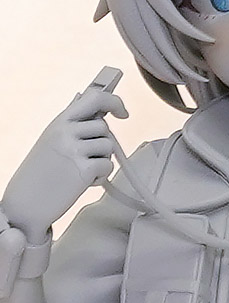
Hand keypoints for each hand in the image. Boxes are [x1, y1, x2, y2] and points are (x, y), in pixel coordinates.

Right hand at [1, 87, 127, 241]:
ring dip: (101, 161)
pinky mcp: (84, 169)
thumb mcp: (52, 138)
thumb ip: (72, 122)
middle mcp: (66, 131)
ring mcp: (75, 149)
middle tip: (88, 158)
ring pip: (108, 147)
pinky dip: (100, 177)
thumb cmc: (40, 172)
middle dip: (102, 143)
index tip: (122, 112)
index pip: (93, 98)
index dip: (113, 102)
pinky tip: (84, 182)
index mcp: (60, 120)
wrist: (27, 201)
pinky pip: (108, 166)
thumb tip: (86, 100)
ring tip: (82, 171)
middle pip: (104, 127)